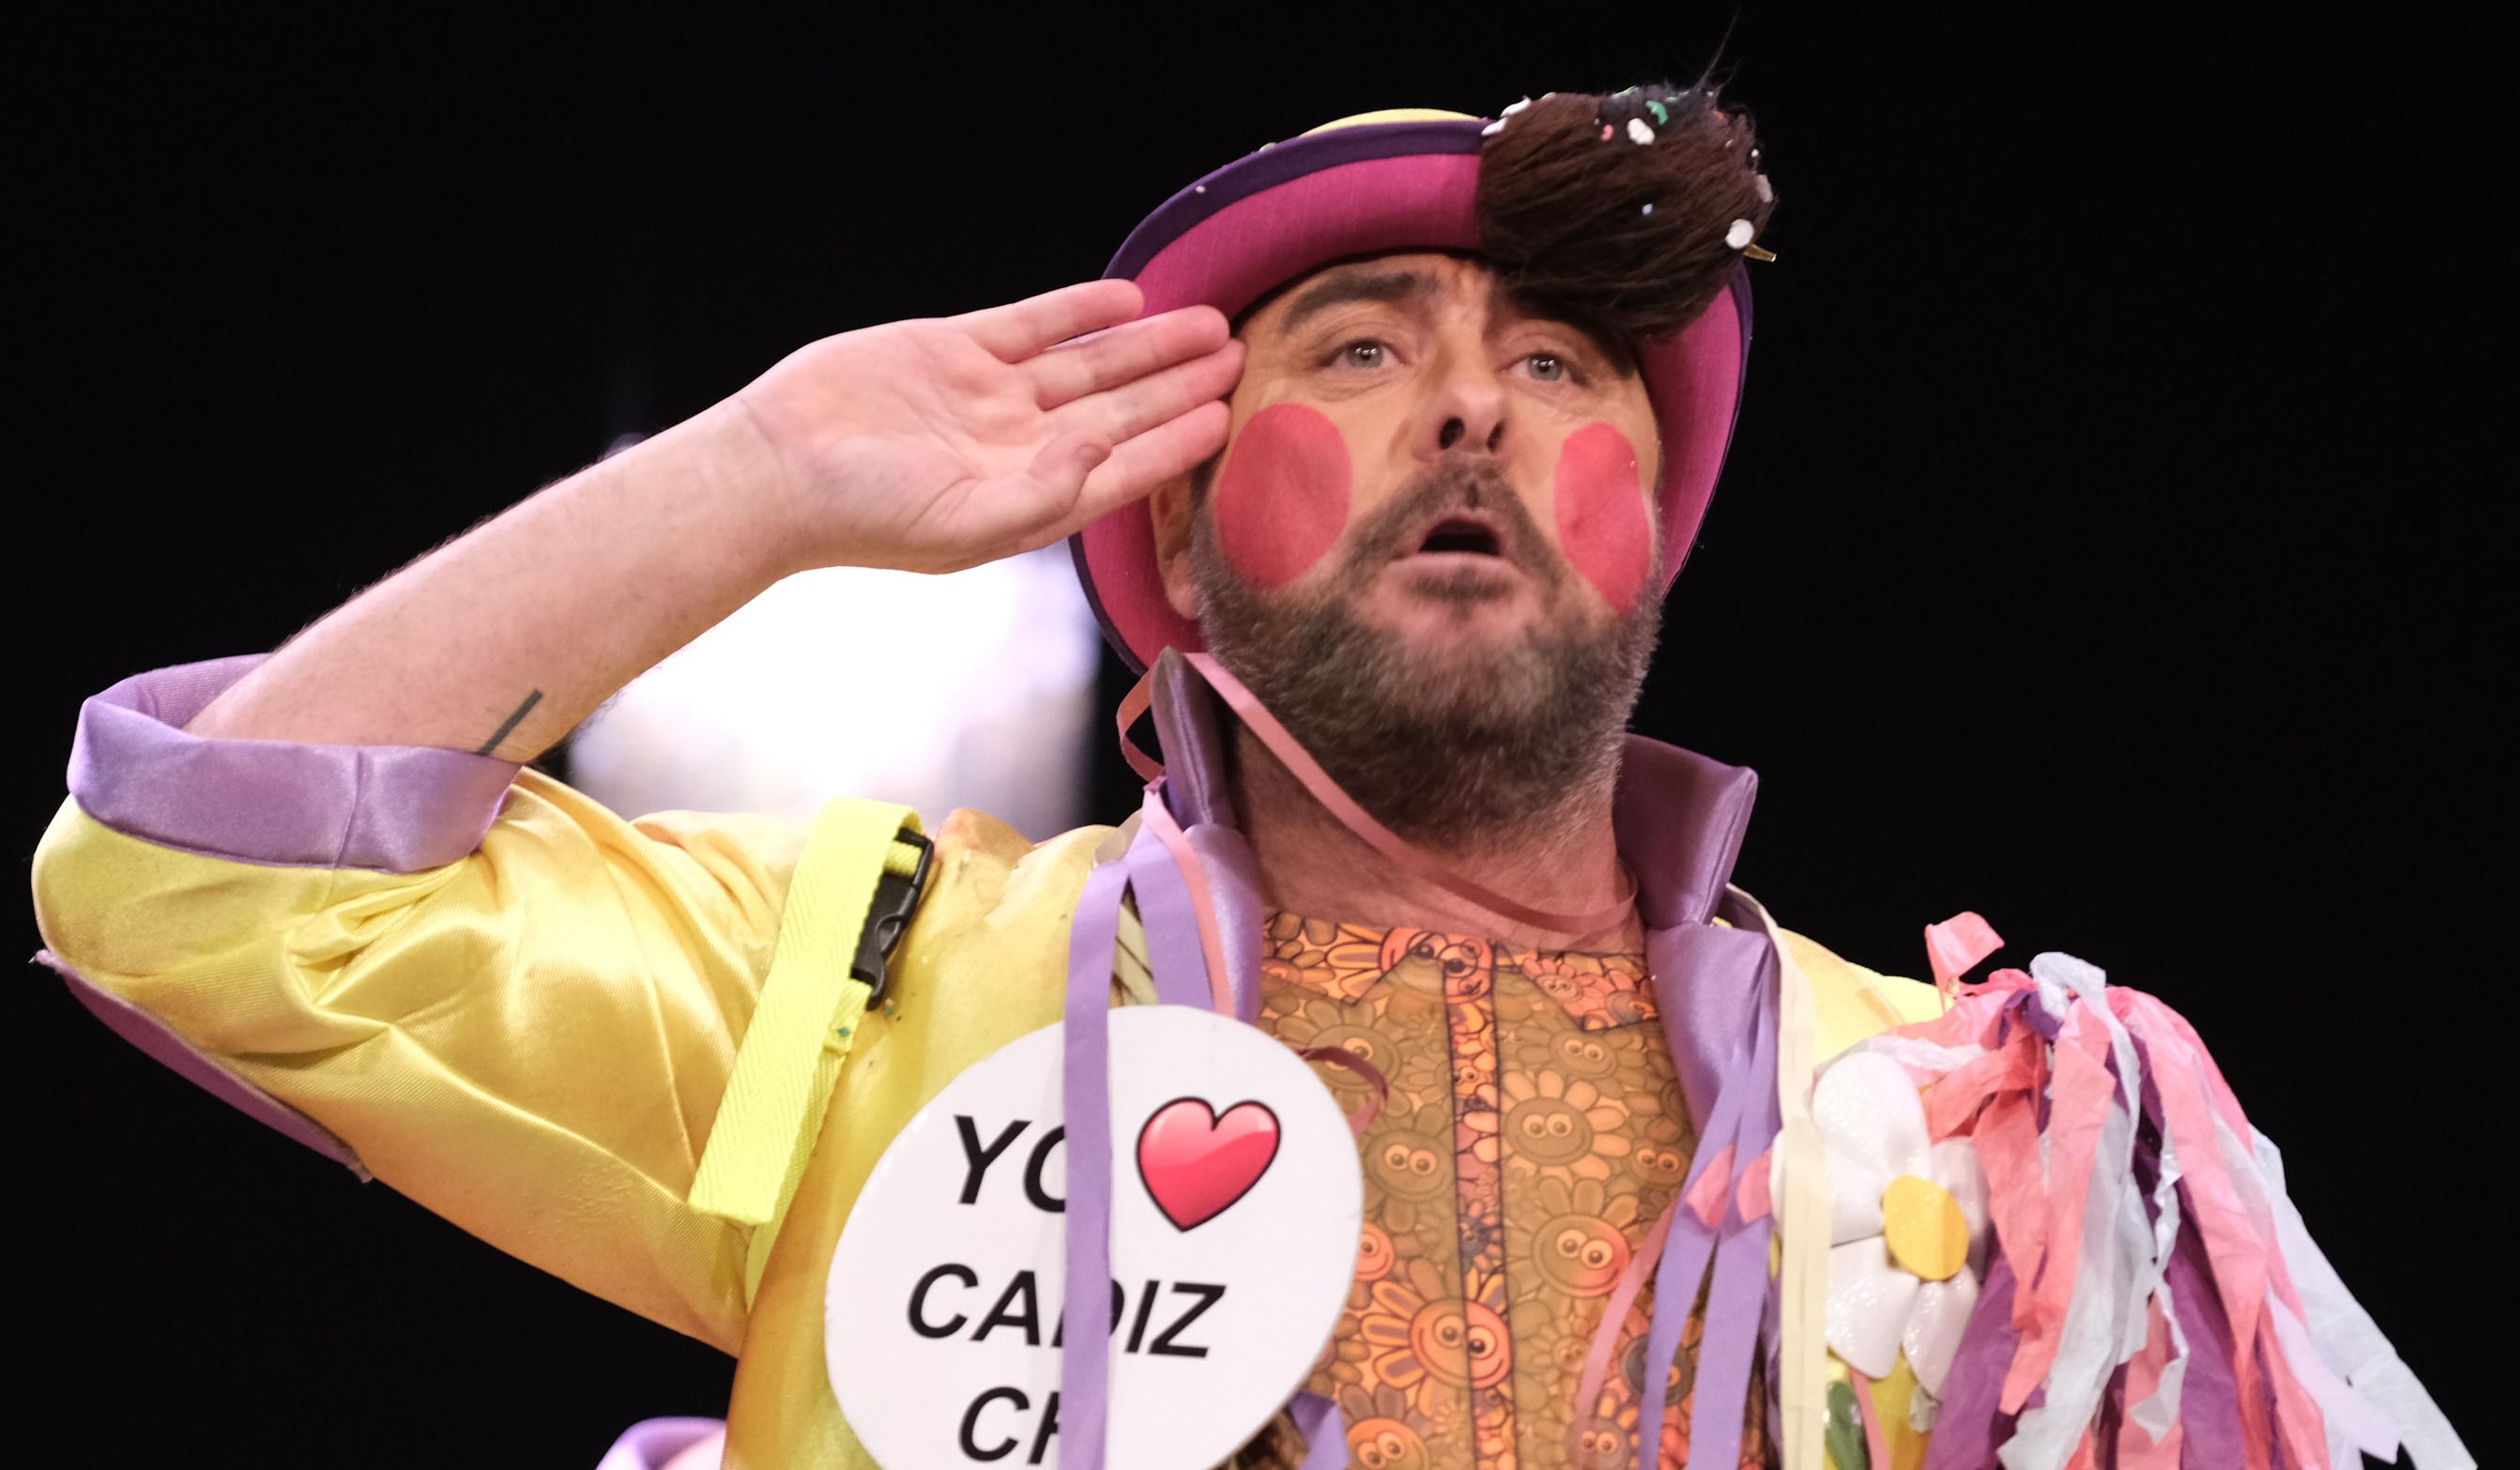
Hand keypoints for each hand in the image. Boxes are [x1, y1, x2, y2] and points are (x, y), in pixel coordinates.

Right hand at [726, 279, 1240, 574]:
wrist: (777, 468)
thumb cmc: (863, 517)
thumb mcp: (961, 525)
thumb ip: (1042, 496)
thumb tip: (1102, 449)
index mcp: (1030, 498)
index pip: (1126, 470)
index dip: (1179, 444)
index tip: (1231, 419)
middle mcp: (1020, 447)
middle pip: (1123, 409)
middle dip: (1182, 386)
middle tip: (1244, 357)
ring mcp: (989, 397)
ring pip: (1090, 363)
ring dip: (1149, 345)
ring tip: (1209, 324)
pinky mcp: (954, 351)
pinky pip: (1034, 325)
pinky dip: (1080, 310)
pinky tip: (1129, 297)